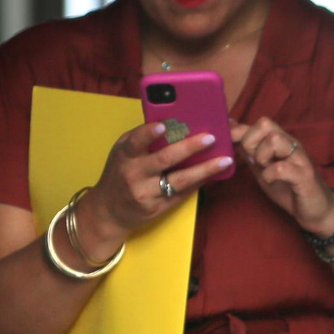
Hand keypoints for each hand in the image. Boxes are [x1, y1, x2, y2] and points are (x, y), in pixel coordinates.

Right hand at [72, 122, 231, 262]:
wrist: (108, 211)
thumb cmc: (119, 173)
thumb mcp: (122, 153)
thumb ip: (141, 139)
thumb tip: (175, 122)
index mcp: (125, 156)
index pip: (135, 142)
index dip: (148, 133)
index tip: (163, 125)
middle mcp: (135, 175)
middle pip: (164, 160)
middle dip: (189, 147)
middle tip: (210, 137)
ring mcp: (147, 193)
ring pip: (180, 180)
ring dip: (205, 169)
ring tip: (225, 160)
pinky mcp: (158, 208)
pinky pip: (183, 193)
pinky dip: (201, 182)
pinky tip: (216, 173)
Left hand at [233, 118, 333, 237]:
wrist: (316, 210)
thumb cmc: (289, 188)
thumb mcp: (264, 169)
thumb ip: (250, 153)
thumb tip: (232, 133)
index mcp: (281, 142)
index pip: (258, 124)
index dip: (239, 129)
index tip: (227, 137)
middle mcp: (291, 144)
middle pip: (265, 124)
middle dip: (250, 141)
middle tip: (253, 161)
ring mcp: (299, 158)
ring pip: (274, 139)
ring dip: (261, 156)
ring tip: (264, 170)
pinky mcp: (304, 175)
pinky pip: (281, 167)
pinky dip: (270, 174)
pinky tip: (271, 181)